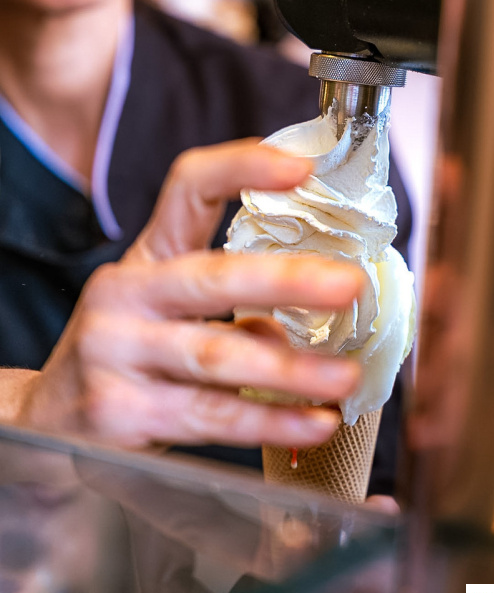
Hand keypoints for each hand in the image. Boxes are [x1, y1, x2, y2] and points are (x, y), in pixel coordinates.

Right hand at [14, 141, 362, 449]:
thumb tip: (293, 328)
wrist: (46, 416)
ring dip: (290, 370)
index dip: (244, 168)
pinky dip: (269, 423)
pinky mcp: (119, 413)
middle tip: (349, 285)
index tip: (303, 168)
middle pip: (211, 277)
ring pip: (217, 356)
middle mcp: (124, 294)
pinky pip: (211, 417)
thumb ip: (227, 310)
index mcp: (147, 255)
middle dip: (286, 281)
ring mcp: (115, 352)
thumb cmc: (127, 351)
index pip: (189, 187)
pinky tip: (313, 424)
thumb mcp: (166, 313)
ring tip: (344, 378)